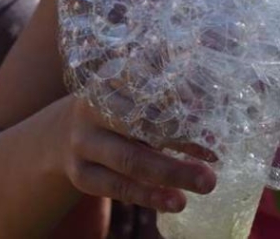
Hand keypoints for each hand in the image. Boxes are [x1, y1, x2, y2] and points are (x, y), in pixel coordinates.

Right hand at [56, 95, 216, 213]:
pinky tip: (174, 201)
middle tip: (215, 156)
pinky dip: (149, 195)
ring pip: (130, 160)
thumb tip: (211, 119)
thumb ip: (164, 101)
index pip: (147, 88)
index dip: (180, 101)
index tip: (210, 114)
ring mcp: (83, 143)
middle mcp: (91, 108)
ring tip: (204, 184)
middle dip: (181, 141)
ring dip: (170, 174)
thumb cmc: (116, 111)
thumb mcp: (130, 95)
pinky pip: (118, 187)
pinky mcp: (81, 174)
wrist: (63, 134)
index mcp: (108, 79)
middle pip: (139, 124)